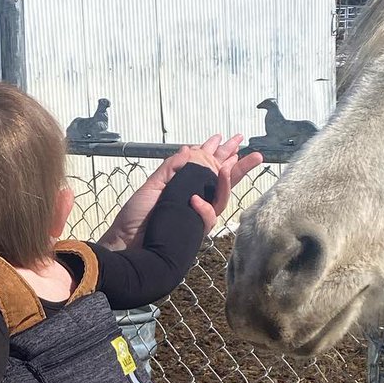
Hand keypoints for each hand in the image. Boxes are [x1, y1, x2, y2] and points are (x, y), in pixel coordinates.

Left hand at [100, 135, 263, 247]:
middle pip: (223, 183)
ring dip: (227, 181)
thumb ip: (172, 168)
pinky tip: (194, 199)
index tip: (231, 140)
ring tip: (229, 165)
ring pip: (221, 199)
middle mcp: (195, 201)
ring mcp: (196, 216)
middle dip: (240, 167)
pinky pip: (208, 218)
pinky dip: (203, 208)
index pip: (208, 169)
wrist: (126, 242)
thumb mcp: (153, 186)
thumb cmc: (137, 217)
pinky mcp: (194, 231)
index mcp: (185, 188)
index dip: (220, 154)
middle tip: (258, 154)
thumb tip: (190, 149)